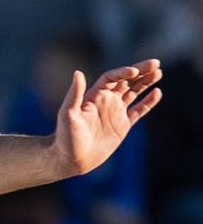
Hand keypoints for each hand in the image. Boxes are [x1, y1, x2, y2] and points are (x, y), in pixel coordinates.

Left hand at [53, 59, 160, 177]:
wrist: (71, 160)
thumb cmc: (65, 138)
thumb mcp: (68, 114)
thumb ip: (74, 94)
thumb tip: (77, 72)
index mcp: (94, 96)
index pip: (112, 78)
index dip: (123, 72)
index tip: (134, 72)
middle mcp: (105, 101)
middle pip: (126, 81)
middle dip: (140, 71)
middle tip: (155, 63)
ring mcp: (115, 113)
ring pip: (134, 92)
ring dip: (146, 82)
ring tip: (158, 72)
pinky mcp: (122, 126)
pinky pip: (138, 110)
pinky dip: (148, 102)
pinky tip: (157, 92)